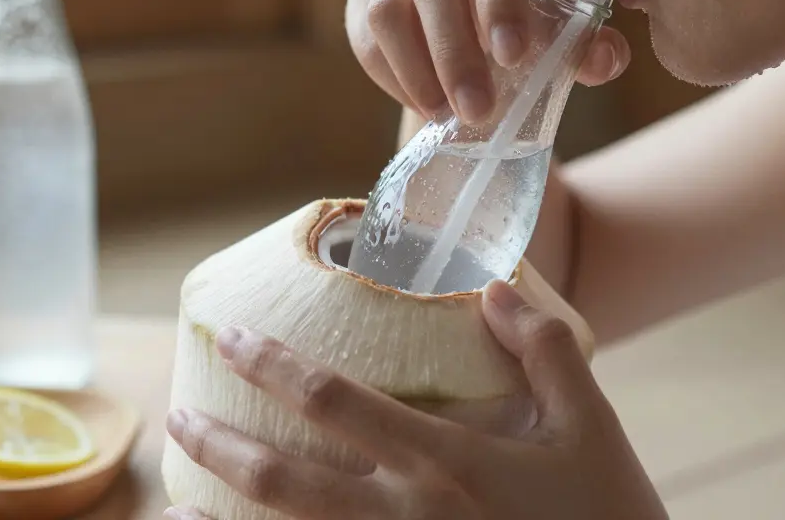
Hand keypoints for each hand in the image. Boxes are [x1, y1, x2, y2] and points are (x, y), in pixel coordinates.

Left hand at [164, 279, 666, 519]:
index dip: (273, 364)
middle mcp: (406, 516)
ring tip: (176, 503)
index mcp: (445, 460)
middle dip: (219, 445)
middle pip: (283, 479)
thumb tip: (491, 288)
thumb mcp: (589, 423)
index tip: (230, 337)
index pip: (334, 400)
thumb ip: (541, 347)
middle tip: (177, 414)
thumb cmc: (608, 515)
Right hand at [345, 0, 629, 124]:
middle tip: (478, 110)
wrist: (480, 49)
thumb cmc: (528, 34)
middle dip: (457, 52)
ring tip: (444, 117)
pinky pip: (366, 33)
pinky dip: (391, 75)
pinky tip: (421, 107)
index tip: (512, 55)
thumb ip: (588, 48)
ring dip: (418, 67)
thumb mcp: (561, 40)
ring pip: (392, 8)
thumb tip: (605, 59)